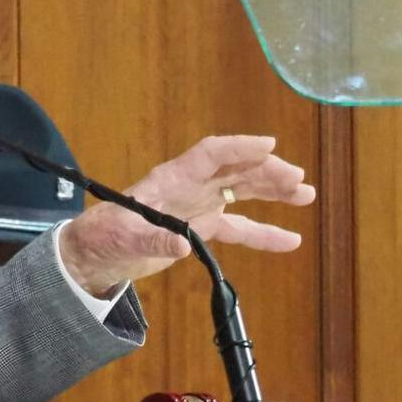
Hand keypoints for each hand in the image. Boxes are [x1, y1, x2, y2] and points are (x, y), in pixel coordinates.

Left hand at [57, 134, 315, 296]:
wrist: (95, 255)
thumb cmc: (103, 237)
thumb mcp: (124, 239)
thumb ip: (154, 239)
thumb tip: (184, 245)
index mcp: (171, 179)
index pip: (210, 154)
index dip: (239, 148)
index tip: (269, 146)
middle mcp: (190, 187)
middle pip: (235, 170)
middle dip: (267, 172)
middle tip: (298, 179)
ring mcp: (198, 206)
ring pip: (243, 193)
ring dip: (274, 192)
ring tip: (306, 195)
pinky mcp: (201, 228)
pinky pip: (238, 227)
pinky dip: (264, 233)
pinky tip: (291, 240)